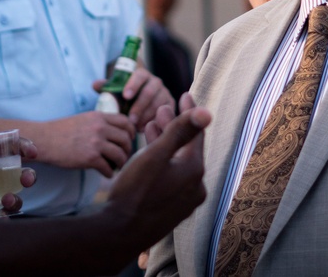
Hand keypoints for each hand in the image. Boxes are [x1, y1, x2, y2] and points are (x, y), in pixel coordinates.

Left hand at [0, 138, 36, 214]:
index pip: (15, 147)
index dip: (25, 148)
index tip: (32, 153)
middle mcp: (0, 175)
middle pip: (23, 175)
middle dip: (29, 177)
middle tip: (26, 180)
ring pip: (14, 199)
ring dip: (15, 200)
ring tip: (7, 200)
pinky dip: (2, 217)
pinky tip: (0, 217)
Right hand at [38, 112, 135, 176]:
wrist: (44, 140)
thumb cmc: (61, 131)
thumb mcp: (83, 119)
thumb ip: (99, 123)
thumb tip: (113, 133)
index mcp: (99, 117)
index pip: (125, 121)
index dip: (131, 132)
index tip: (129, 139)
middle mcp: (100, 128)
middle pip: (125, 138)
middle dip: (128, 149)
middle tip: (125, 155)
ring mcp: (96, 142)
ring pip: (120, 154)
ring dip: (121, 162)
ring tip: (118, 166)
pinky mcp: (90, 158)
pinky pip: (108, 167)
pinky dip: (110, 173)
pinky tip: (107, 174)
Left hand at [92, 67, 173, 130]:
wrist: (140, 102)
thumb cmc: (124, 96)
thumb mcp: (116, 91)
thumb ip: (107, 87)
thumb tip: (95, 85)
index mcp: (142, 74)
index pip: (139, 75)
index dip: (133, 85)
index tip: (125, 96)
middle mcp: (155, 82)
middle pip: (150, 91)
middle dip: (140, 106)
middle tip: (131, 119)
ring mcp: (164, 93)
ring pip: (158, 104)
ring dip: (147, 116)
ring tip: (136, 127)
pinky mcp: (170, 105)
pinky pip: (165, 114)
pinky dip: (155, 122)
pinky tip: (145, 129)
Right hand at [103, 98, 209, 248]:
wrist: (119, 232)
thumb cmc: (135, 190)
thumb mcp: (155, 154)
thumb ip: (180, 130)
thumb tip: (207, 112)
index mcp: (194, 169)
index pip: (196, 132)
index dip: (189, 111)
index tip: (183, 94)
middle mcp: (196, 186)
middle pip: (187, 147)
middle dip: (174, 126)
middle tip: (161, 109)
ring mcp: (186, 200)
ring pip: (179, 163)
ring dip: (167, 145)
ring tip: (151, 127)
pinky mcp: (175, 210)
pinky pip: (173, 178)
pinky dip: (165, 163)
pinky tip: (151, 156)